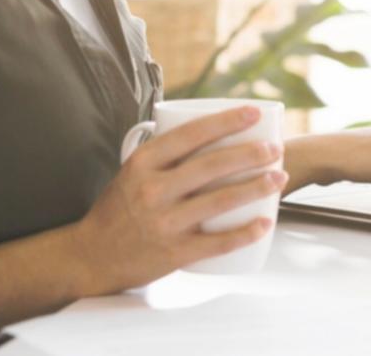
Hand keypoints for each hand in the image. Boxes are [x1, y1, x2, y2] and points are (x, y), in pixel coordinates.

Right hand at [70, 106, 286, 295]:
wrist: (91, 256)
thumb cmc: (117, 210)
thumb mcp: (132, 172)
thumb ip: (164, 154)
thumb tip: (207, 131)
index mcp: (143, 163)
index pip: (190, 134)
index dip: (226, 122)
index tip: (253, 114)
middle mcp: (152, 190)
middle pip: (211, 165)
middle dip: (251, 154)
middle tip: (275, 149)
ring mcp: (164, 222)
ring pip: (219, 201)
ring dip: (256, 187)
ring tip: (279, 177)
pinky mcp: (173, 253)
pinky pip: (217, 242)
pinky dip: (245, 233)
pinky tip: (264, 223)